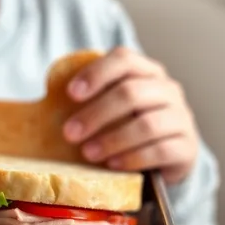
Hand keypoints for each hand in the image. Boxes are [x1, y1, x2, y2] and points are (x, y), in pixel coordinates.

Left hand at [63, 47, 198, 184]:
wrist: (165, 155)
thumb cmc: (125, 126)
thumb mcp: (107, 108)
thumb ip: (84, 101)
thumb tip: (37, 104)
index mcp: (145, 71)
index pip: (123, 59)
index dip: (96, 74)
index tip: (70, 94)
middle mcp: (166, 90)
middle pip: (131, 92)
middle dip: (95, 113)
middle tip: (69, 133)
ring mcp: (180, 117)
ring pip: (147, 123)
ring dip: (112, 139)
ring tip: (87, 153)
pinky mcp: (187, 147)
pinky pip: (162, 150)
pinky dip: (133, 157)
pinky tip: (113, 165)